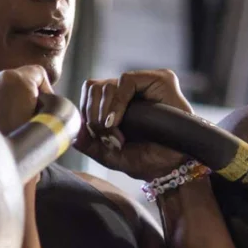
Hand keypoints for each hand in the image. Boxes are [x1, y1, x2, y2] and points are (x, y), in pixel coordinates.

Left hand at [0, 65, 52, 135]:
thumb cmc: (13, 159)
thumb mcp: (43, 134)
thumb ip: (44, 112)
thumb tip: (44, 111)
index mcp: (16, 81)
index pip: (36, 74)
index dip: (39, 93)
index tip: (36, 109)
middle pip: (6, 82)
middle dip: (9, 100)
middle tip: (11, 125)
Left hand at [73, 69, 193, 181]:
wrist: (173, 168)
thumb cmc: (146, 161)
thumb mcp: (109, 155)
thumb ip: (89, 143)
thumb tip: (73, 132)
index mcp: (116, 103)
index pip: (90, 93)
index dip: (86, 112)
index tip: (95, 134)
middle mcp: (129, 91)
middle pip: (93, 87)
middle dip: (92, 114)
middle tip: (106, 134)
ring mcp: (144, 83)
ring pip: (105, 85)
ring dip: (104, 112)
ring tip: (116, 132)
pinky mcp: (160, 79)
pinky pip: (125, 80)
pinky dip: (117, 102)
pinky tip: (117, 120)